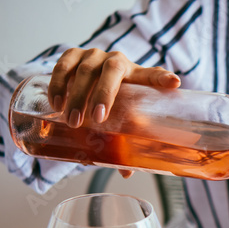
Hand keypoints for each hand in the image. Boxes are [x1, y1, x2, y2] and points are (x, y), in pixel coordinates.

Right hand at [48, 47, 179, 127]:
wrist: (86, 79)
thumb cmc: (111, 101)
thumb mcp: (121, 116)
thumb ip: (125, 140)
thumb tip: (126, 173)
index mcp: (136, 75)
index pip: (153, 74)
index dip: (163, 78)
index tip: (173, 84)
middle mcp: (116, 61)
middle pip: (112, 70)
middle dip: (103, 94)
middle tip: (95, 119)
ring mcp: (93, 55)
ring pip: (84, 69)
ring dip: (76, 95)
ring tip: (71, 120)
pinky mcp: (72, 55)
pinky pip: (63, 66)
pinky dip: (57, 84)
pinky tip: (55, 104)